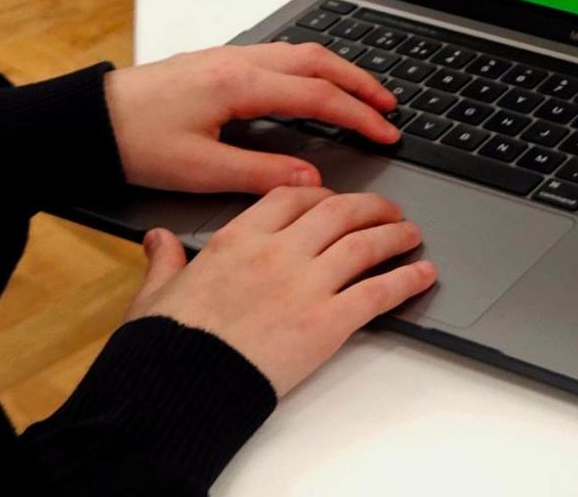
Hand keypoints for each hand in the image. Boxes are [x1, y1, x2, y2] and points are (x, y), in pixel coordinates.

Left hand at [102, 43, 398, 193]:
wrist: (89, 120)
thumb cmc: (135, 141)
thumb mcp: (200, 169)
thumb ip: (261, 173)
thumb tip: (310, 179)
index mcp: (239, 84)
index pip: (317, 96)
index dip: (358, 116)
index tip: (385, 133)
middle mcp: (239, 61)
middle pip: (319, 61)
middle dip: (360, 83)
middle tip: (391, 106)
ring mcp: (228, 57)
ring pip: (300, 53)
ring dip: (337, 71)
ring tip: (363, 93)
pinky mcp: (217, 62)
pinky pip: (280, 55)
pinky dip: (311, 68)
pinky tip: (313, 85)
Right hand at [127, 189, 437, 396]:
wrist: (182, 384)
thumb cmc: (168, 343)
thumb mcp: (156, 293)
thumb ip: (165, 260)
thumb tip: (157, 240)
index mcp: (238, 239)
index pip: (291, 197)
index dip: (321, 194)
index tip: (334, 199)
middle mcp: (277, 252)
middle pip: (338, 212)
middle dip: (370, 207)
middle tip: (387, 210)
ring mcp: (305, 285)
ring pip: (364, 244)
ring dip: (395, 235)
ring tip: (411, 234)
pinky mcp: (326, 322)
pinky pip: (377, 292)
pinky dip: (405, 280)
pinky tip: (422, 274)